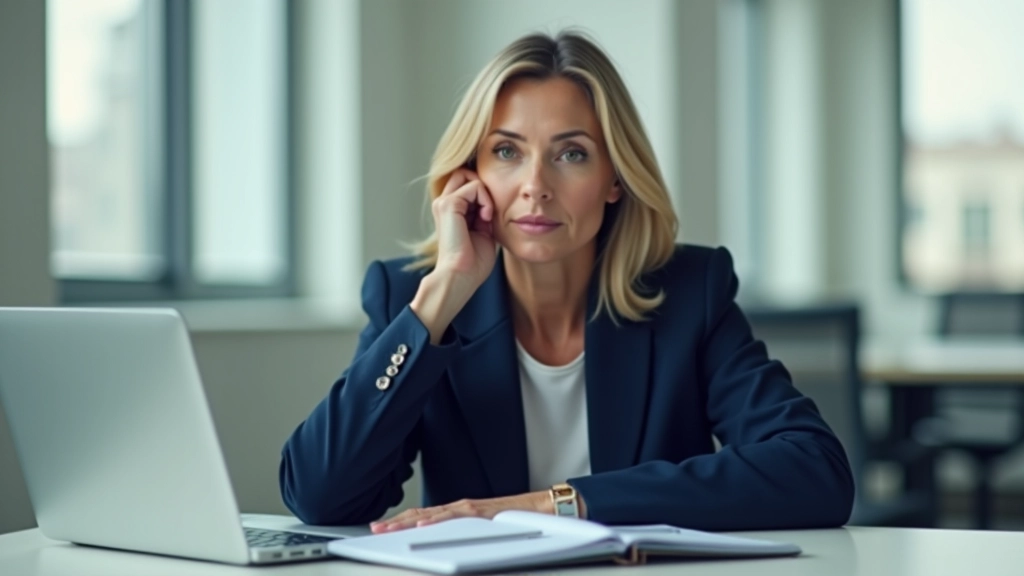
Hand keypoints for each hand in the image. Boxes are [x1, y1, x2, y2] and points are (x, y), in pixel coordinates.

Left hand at [369, 491, 551, 532]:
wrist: (542, 510)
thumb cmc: (516, 521)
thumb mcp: (483, 529)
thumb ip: (464, 533)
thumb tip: (444, 546)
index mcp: (458, 513)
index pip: (423, 516)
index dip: (401, 522)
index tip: (382, 528)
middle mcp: (460, 508)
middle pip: (421, 514)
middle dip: (396, 523)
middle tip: (375, 530)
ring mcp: (469, 510)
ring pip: (432, 514)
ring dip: (407, 521)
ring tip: (388, 529)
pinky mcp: (481, 513)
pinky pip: (454, 517)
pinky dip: (436, 520)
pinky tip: (421, 525)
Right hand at [432, 168, 497, 289]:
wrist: (462, 276)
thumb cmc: (473, 262)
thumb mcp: (483, 232)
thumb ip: (484, 214)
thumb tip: (493, 202)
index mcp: (450, 211)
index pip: (466, 182)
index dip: (483, 192)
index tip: (490, 214)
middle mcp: (443, 203)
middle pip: (465, 173)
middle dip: (482, 186)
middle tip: (489, 211)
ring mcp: (443, 202)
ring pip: (470, 176)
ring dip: (486, 194)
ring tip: (487, 217)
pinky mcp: (448, 204)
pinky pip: (474, 185)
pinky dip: (486, 200)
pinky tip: (485, 218)